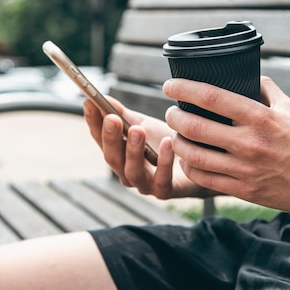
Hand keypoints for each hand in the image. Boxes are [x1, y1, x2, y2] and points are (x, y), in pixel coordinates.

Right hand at [83, 97, 214, 199]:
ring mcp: (145, 185)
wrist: (199, 162)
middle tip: (112, 119)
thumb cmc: (166, 144)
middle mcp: (127, 173)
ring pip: (133, 172)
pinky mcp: (166, 191)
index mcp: (120, 155)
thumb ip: (124, 115)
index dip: (94, 123)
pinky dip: (163, 162)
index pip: (101, 140)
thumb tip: (104, 98)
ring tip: (136, 131)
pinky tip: (167, 142)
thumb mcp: (145, 125)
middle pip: (113, 158)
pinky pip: (162, 180)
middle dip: (111, 138)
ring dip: (133, 151)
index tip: (89, 103)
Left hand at [163, 77, 289, 211]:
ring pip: (194, 156)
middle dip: (174, 116)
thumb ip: (263, 88)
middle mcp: (250, 143)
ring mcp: (245, 169)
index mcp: (260, 118)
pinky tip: (187, 159)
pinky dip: (189, 167)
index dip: (184, 89)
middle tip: (171, 112)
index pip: (211, 97)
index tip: (169, 85)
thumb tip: (242, 73)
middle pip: (195, 127)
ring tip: (176, 135)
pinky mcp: (244, 190)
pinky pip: (204, 179)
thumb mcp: (289, 107)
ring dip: (177, 143)